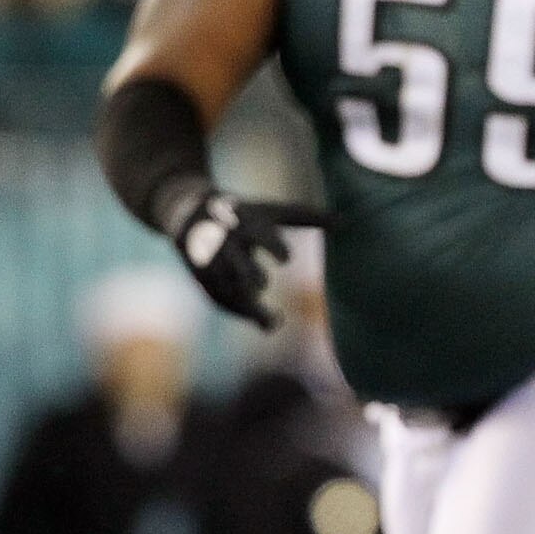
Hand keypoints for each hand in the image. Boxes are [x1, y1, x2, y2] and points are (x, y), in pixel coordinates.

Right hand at [157, 179, 329, 328]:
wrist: (190, 214)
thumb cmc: (244, 214)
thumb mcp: (271, 211)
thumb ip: (307, 217)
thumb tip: (344, 221)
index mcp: (244, 222)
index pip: (256, 233)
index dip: (270, 244)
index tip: (286, 259)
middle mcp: (225, 243)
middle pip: (235, 262)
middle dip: (248, 274)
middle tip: (264, 285)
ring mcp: (210, 263)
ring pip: (227, 287)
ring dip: (247, 306)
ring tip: (274, 322)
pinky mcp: (202, 278)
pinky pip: (218, 298)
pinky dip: (237, 312)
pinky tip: (259, 321)